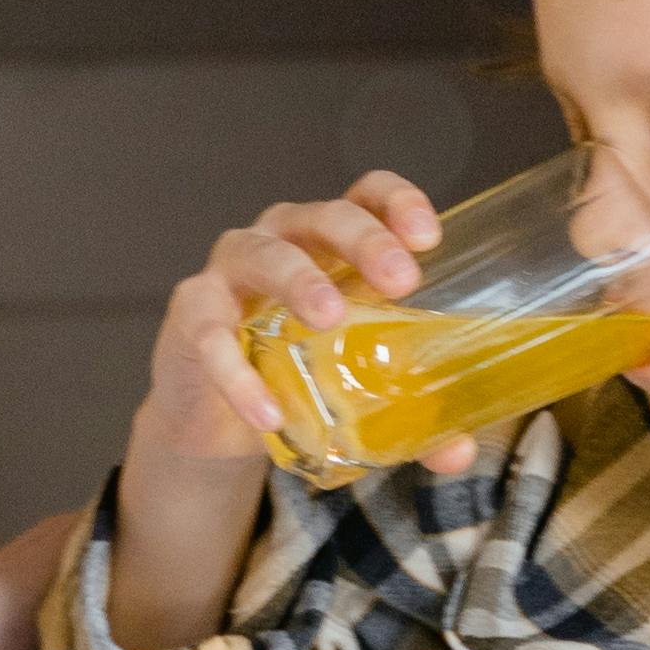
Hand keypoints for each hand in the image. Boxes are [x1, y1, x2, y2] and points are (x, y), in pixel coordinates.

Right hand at [133, 169, 445, 472]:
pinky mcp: (191, 315)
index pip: (366, 195)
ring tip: (330, 318)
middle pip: (325, 216)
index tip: (429, 237)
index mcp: (331, 245)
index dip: (397, 202)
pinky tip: (267, 410)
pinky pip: (210, 334)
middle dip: (365, 241)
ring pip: (264, 255)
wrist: (217, 421)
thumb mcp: (357, 391)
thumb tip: (457, 454)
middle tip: (400, 281)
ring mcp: (231, 271)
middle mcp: (282, 240)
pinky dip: (238, 373)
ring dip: (300, 280)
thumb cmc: (296, 376)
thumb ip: (410, 418)